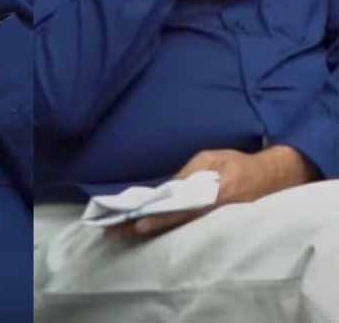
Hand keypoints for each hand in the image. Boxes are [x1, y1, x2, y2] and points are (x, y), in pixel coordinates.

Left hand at [110, 146, 316, 239]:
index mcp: (214, 196)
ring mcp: (218, 224)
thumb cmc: (239, 164)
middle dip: (147, 228)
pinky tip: (150, 231)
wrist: (275, 177)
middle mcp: (215, 215)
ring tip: (124, 233)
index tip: (138, 225)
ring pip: (180, 231)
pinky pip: (191, 231)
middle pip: (176, 226)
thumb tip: (165, 188)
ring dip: (154, 231)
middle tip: (117, 232)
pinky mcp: (219, 228)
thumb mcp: (212, 159)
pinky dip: (170, 231)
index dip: (159, 219)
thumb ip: (188, 175)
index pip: (181, 211)